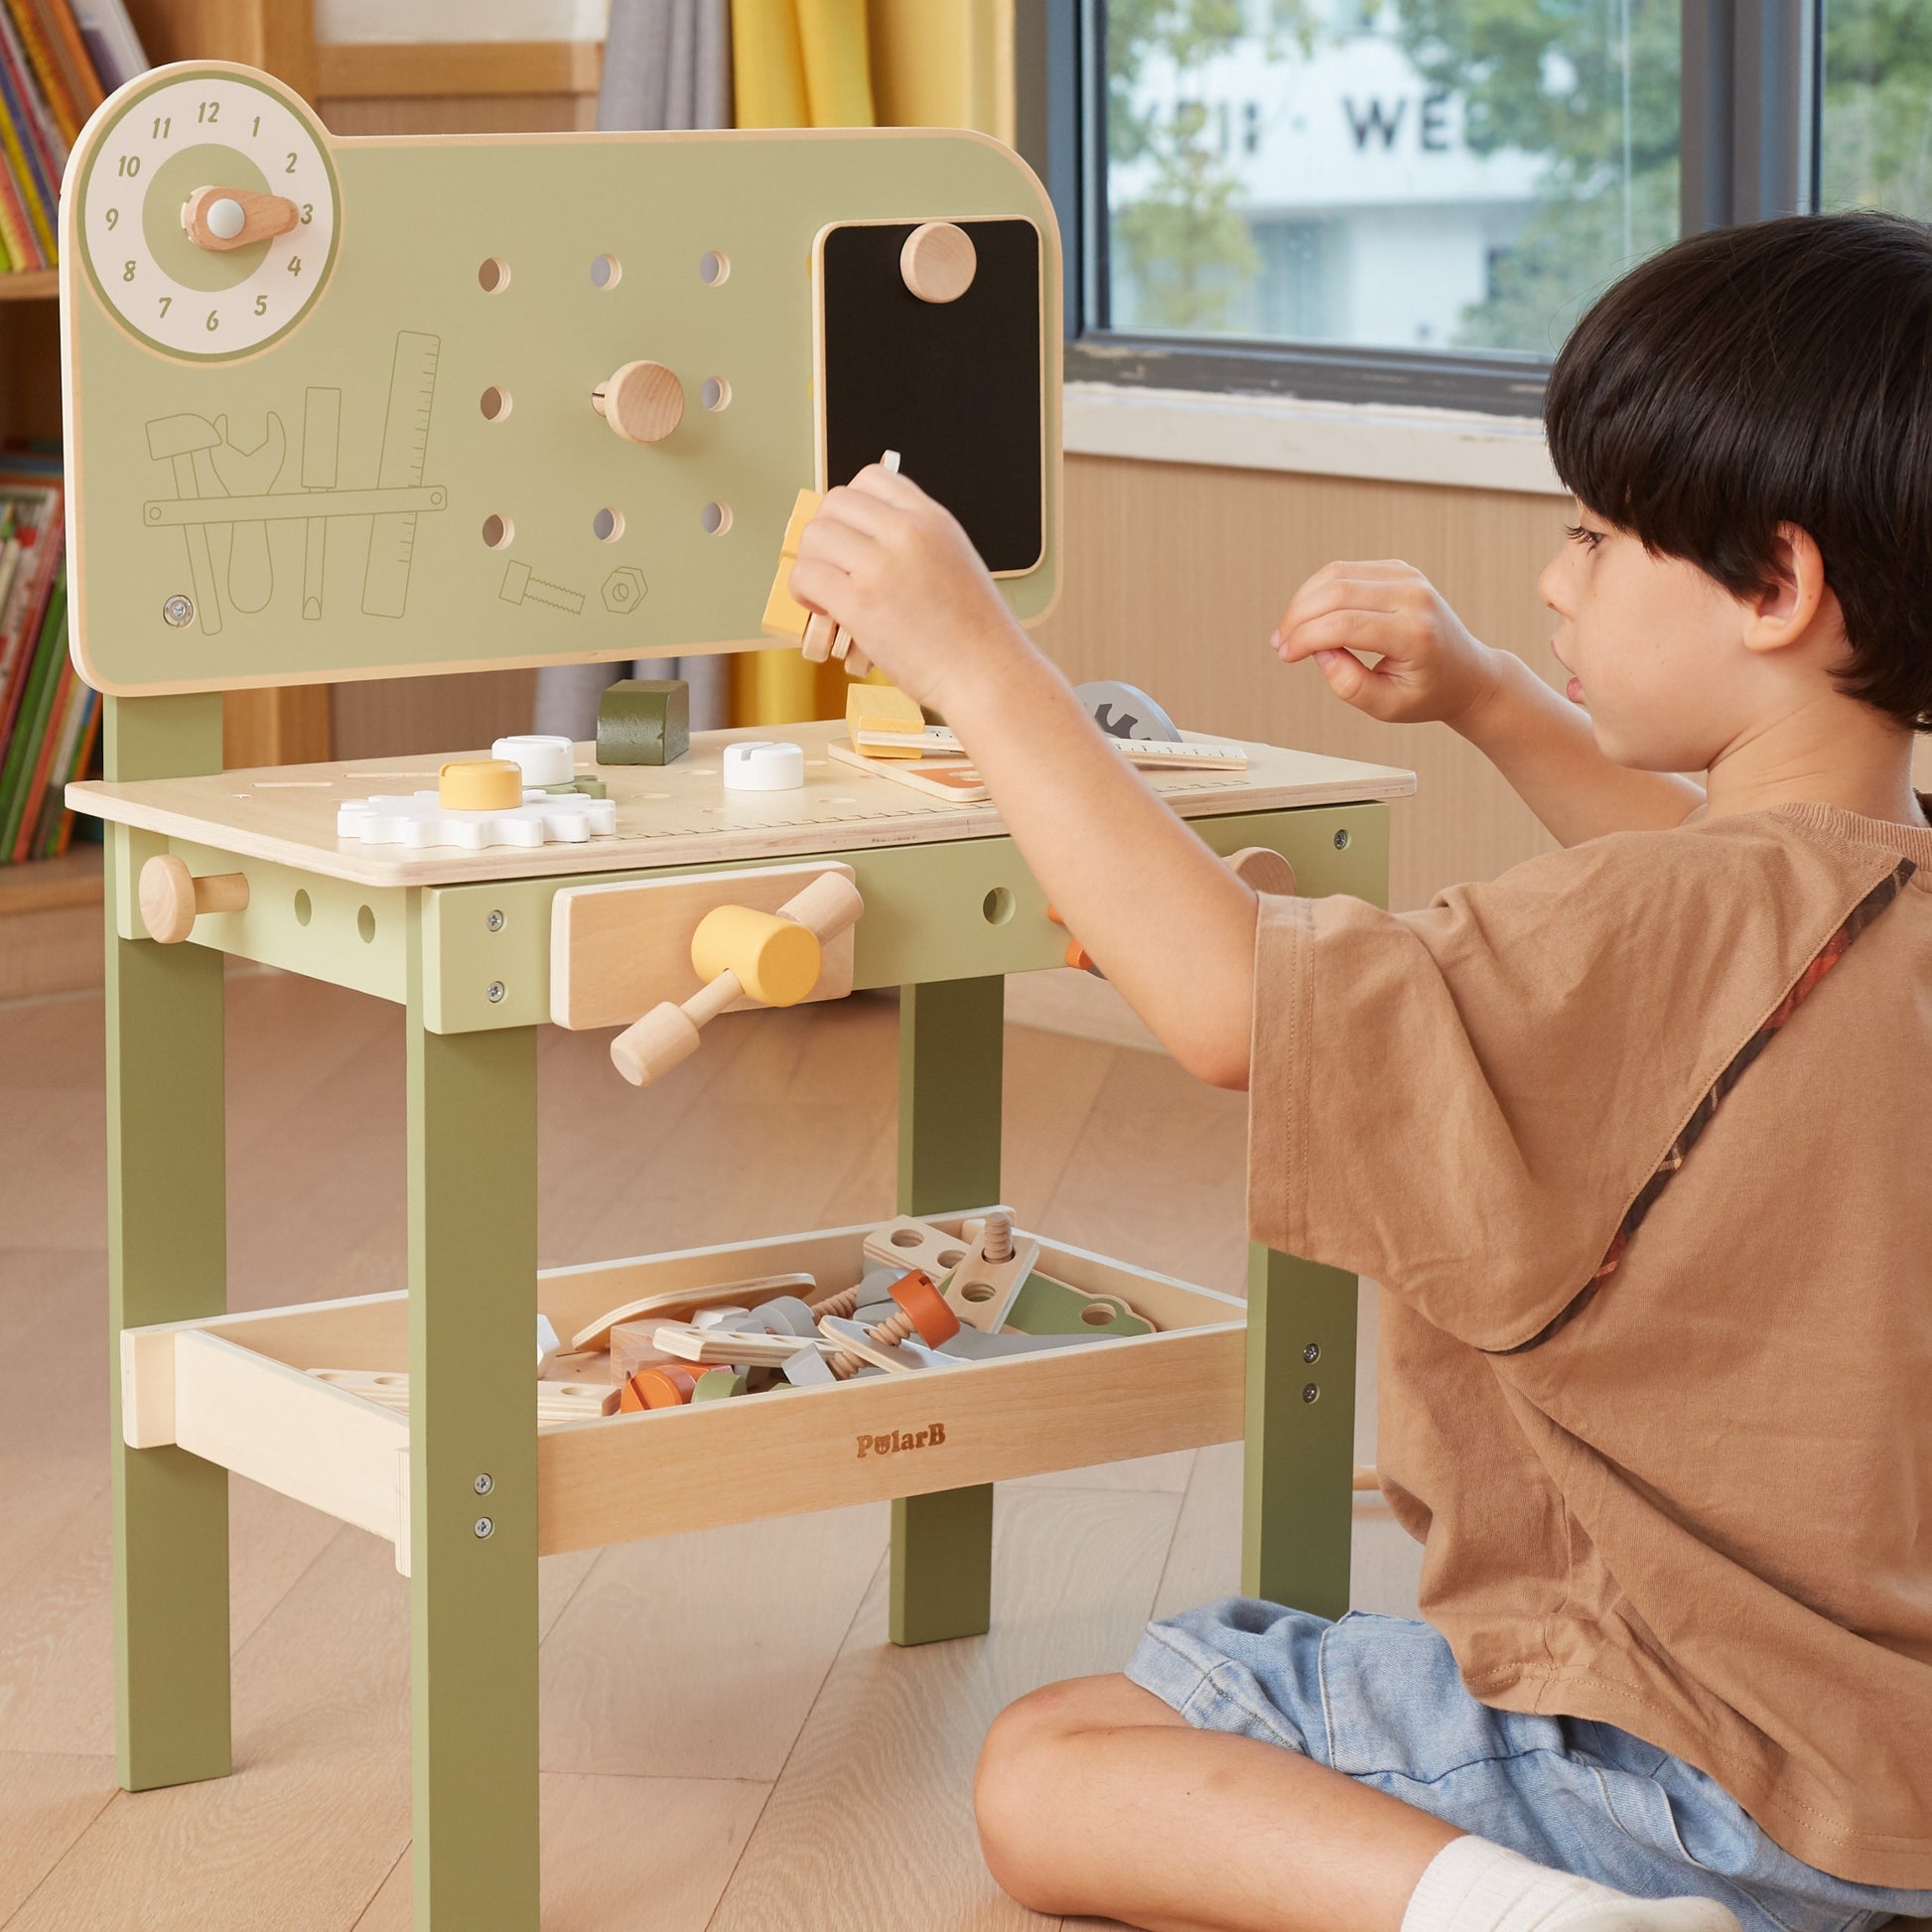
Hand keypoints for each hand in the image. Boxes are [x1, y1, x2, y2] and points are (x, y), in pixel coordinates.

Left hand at [787, 466, 1029, 713]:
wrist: (987, 673)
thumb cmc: (975, 635)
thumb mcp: (956, 561)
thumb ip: (917, 542)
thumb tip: (868, 542)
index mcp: (933, 519)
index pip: (872, 478)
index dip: (851, 507)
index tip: (851, 536)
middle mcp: (907, 533)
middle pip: (836, 502)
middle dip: (825, 535)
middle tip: (832, 567)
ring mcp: (882, 566)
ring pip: (815, 536)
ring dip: (811, 564)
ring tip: (826, 593)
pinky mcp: (861, 603)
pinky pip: (807, 577)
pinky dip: (803, 593)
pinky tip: (823, 612)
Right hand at [1271, 561, 1499, 727]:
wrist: (1466, 673)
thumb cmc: (1427, 694)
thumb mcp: (1388, 706)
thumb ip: (1349, 685)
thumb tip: (1318, 652)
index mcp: (1415, 633)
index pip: (1345, 624)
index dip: (1305, 638)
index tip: (1285, 655)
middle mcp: (1414, 596)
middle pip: (1337, 592)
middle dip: (1298, 617)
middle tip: (1280, 644)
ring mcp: (1408, 577)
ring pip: (1336, 574)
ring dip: (1303, 601)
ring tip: (1289, 632)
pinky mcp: (1398, 569)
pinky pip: (1346, 570)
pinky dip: (1320, 591)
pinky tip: (1310, 616)